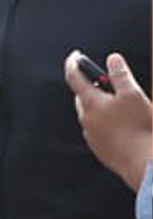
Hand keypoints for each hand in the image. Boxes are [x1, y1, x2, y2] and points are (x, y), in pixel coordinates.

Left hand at [65, 52, 152, 184]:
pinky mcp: (99, 148)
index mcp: (91, 104)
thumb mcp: (134, 95)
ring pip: (90, 114)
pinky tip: (122, 124)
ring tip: (119, 103)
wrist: (144, 163)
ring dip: (100, 105)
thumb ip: (121, 75)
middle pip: (82, 97)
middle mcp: (86, 119)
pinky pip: (98, 130)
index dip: (73, 64)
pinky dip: (105, 122)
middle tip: (106, 81)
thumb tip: (112, 60)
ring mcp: (91, 135)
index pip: (74, 78)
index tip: (75, 55)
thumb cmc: (140, 128)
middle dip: (91, 86)